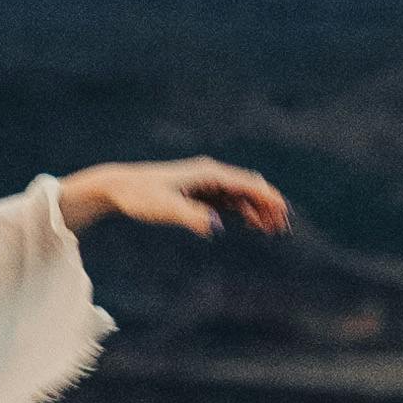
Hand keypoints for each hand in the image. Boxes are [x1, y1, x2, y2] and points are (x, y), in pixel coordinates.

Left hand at [56, 157, 289, 240]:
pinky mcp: (198, 192)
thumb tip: (216, 226)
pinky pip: (229, 200)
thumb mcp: (164, 208)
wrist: (119, 187)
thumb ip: (191, 217)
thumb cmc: (140, 196)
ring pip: (241, 194)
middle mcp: (210, 174)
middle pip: (249, 186)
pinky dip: (244, 210)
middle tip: (283, 227)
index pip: (246, 183)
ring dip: (259, 209)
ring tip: (273, 229)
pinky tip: (252, 224)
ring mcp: (205, 182)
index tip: (283, 214)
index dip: (267, 198)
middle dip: (268, 204)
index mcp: (207, 173)